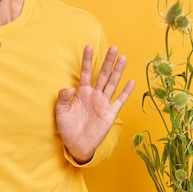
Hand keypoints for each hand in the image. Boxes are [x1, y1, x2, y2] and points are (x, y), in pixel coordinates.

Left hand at [55, 45, 135, 162]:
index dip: (87, 60)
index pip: (85, 73)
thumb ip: (64, 98)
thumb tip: (70, 87)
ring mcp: (103, 103)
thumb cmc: (67, 127)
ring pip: (112, 83)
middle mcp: (94, 95)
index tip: (88, 46)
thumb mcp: (61, 112)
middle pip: (102, 75)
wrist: (77, 144)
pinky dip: (126, 92)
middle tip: (114, 48)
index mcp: (82, 93)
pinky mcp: (110, 113)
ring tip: (123, 58)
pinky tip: (131, 81)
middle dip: (107, 62)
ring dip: (118, 71)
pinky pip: (119, 100)